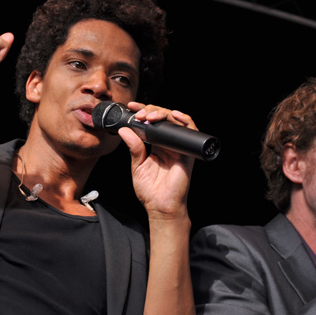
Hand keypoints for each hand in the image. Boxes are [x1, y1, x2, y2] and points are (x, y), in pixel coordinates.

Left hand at [118, 101, 195, 218]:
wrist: (161, 207)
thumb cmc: (150, 191)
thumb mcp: (138, 166)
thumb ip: (134, 147)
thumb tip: (124, 130)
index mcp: (157, 146)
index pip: (152, 123)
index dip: (143, 112)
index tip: (132, 108)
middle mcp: (169, 144)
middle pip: (163, 118)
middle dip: (151, 110)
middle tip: (140, 114)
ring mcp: (179, 147)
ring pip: (175, 120)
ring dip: (163, 113)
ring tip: (150, 116)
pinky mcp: (187, 152)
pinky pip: (191, 131)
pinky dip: (185, 120)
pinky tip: (174, 115)